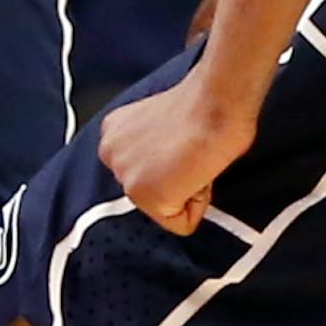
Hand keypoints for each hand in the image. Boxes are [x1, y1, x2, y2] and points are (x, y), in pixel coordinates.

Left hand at [100, 72, 256, 234]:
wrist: (216, 102)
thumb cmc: (204, 105)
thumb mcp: (160, 123)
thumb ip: (151, 147)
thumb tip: (168, 167)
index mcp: (112, 132)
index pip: (141, 172)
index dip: (171, 164)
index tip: (180, 144)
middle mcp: (110, 153)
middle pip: (149, 193)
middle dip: (174, 181)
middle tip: (189, 153)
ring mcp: (126, 176)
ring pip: (165, 208)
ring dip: (185, 191)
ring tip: (193, 161)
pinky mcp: (147, 196)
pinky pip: (181, 223)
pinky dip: (197, 204)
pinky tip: (198, 173)